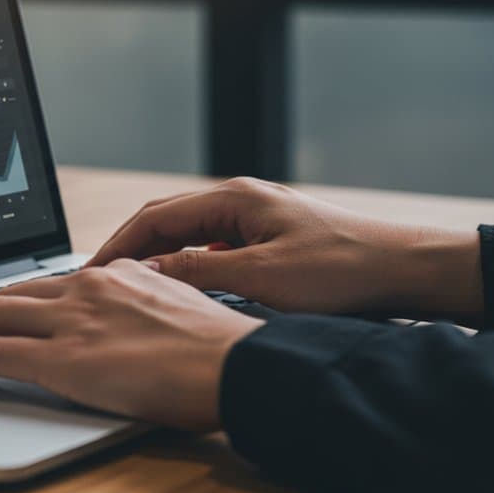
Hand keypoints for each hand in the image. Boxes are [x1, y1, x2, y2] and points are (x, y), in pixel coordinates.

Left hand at [0, 260, 263, 430]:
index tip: (3, 310)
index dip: (19, 298)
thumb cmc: (224, 353)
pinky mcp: (62, 359)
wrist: (238, 367)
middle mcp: (90, 287)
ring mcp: (74, 320)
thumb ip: (147, 307)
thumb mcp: (183, 310)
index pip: (53, 281)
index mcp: (121, 273)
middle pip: (13, 292)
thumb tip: (132, 324)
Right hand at [88, 177, 482, 319]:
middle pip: (164, 221)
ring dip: (157, 260)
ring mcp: (255, 217)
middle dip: (128, 251)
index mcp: (232, 198)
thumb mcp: (262, 277)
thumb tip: (144, 275)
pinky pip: (211, 247)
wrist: (404, 269)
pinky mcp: (269, 238)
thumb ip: (198, 272)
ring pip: (187, 235)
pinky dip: (186, 267)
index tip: (89, 276)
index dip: (116, 247)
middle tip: (96, 285)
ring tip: (128, 292)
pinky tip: (180, 294)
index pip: (153, 218)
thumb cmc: (342, 269)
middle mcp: (240, 199)